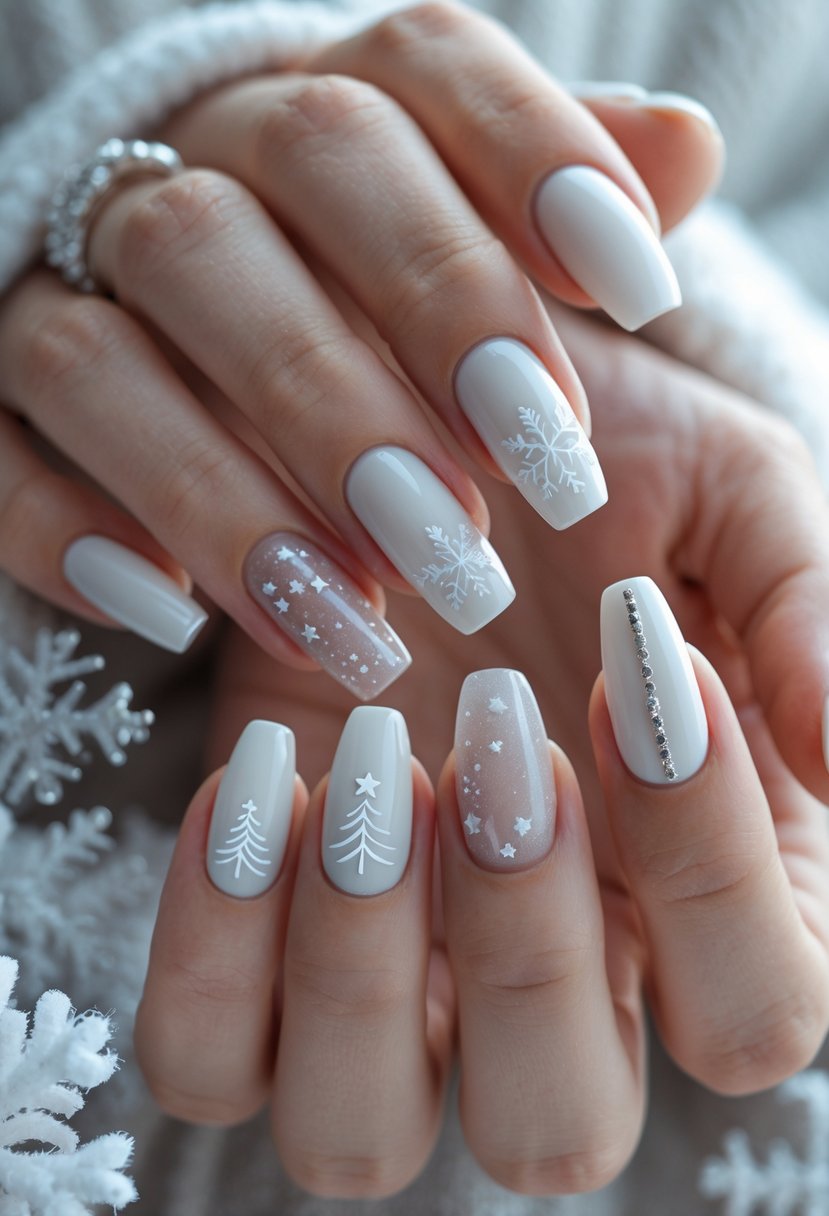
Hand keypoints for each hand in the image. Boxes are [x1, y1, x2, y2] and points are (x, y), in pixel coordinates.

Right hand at [0, 3, 720, 688]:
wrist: (187, 338)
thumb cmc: (364, 305)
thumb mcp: (471, 247)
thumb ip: (560, 200)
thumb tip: (682, 154)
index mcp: (323, 114)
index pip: (423, 72)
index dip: (532, 160)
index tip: (633, 296)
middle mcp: (189, 168)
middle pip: (278, 207)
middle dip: (398, 360)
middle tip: (486, 525)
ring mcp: (70, 283)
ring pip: (117, 349)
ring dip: (236, 490)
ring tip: (362, 611)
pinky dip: (72, 531)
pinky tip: (172, 611)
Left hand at [133, 311, 828, 1196]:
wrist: (428, 429)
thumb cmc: (604, 480)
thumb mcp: (730, 502)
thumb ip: (805, 614)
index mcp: (703, 907)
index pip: (752, 1014)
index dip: (708, 868)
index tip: (644, 664)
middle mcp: (550, 977)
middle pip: (554, 1127)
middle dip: (527, 947)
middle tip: (497, 732)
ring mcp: (390, 970)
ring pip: (357, 1133)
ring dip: (356, 975)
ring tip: (367, 766)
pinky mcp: (253, 930)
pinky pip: (206, 1053)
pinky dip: (211, 953)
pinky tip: (254, 783)